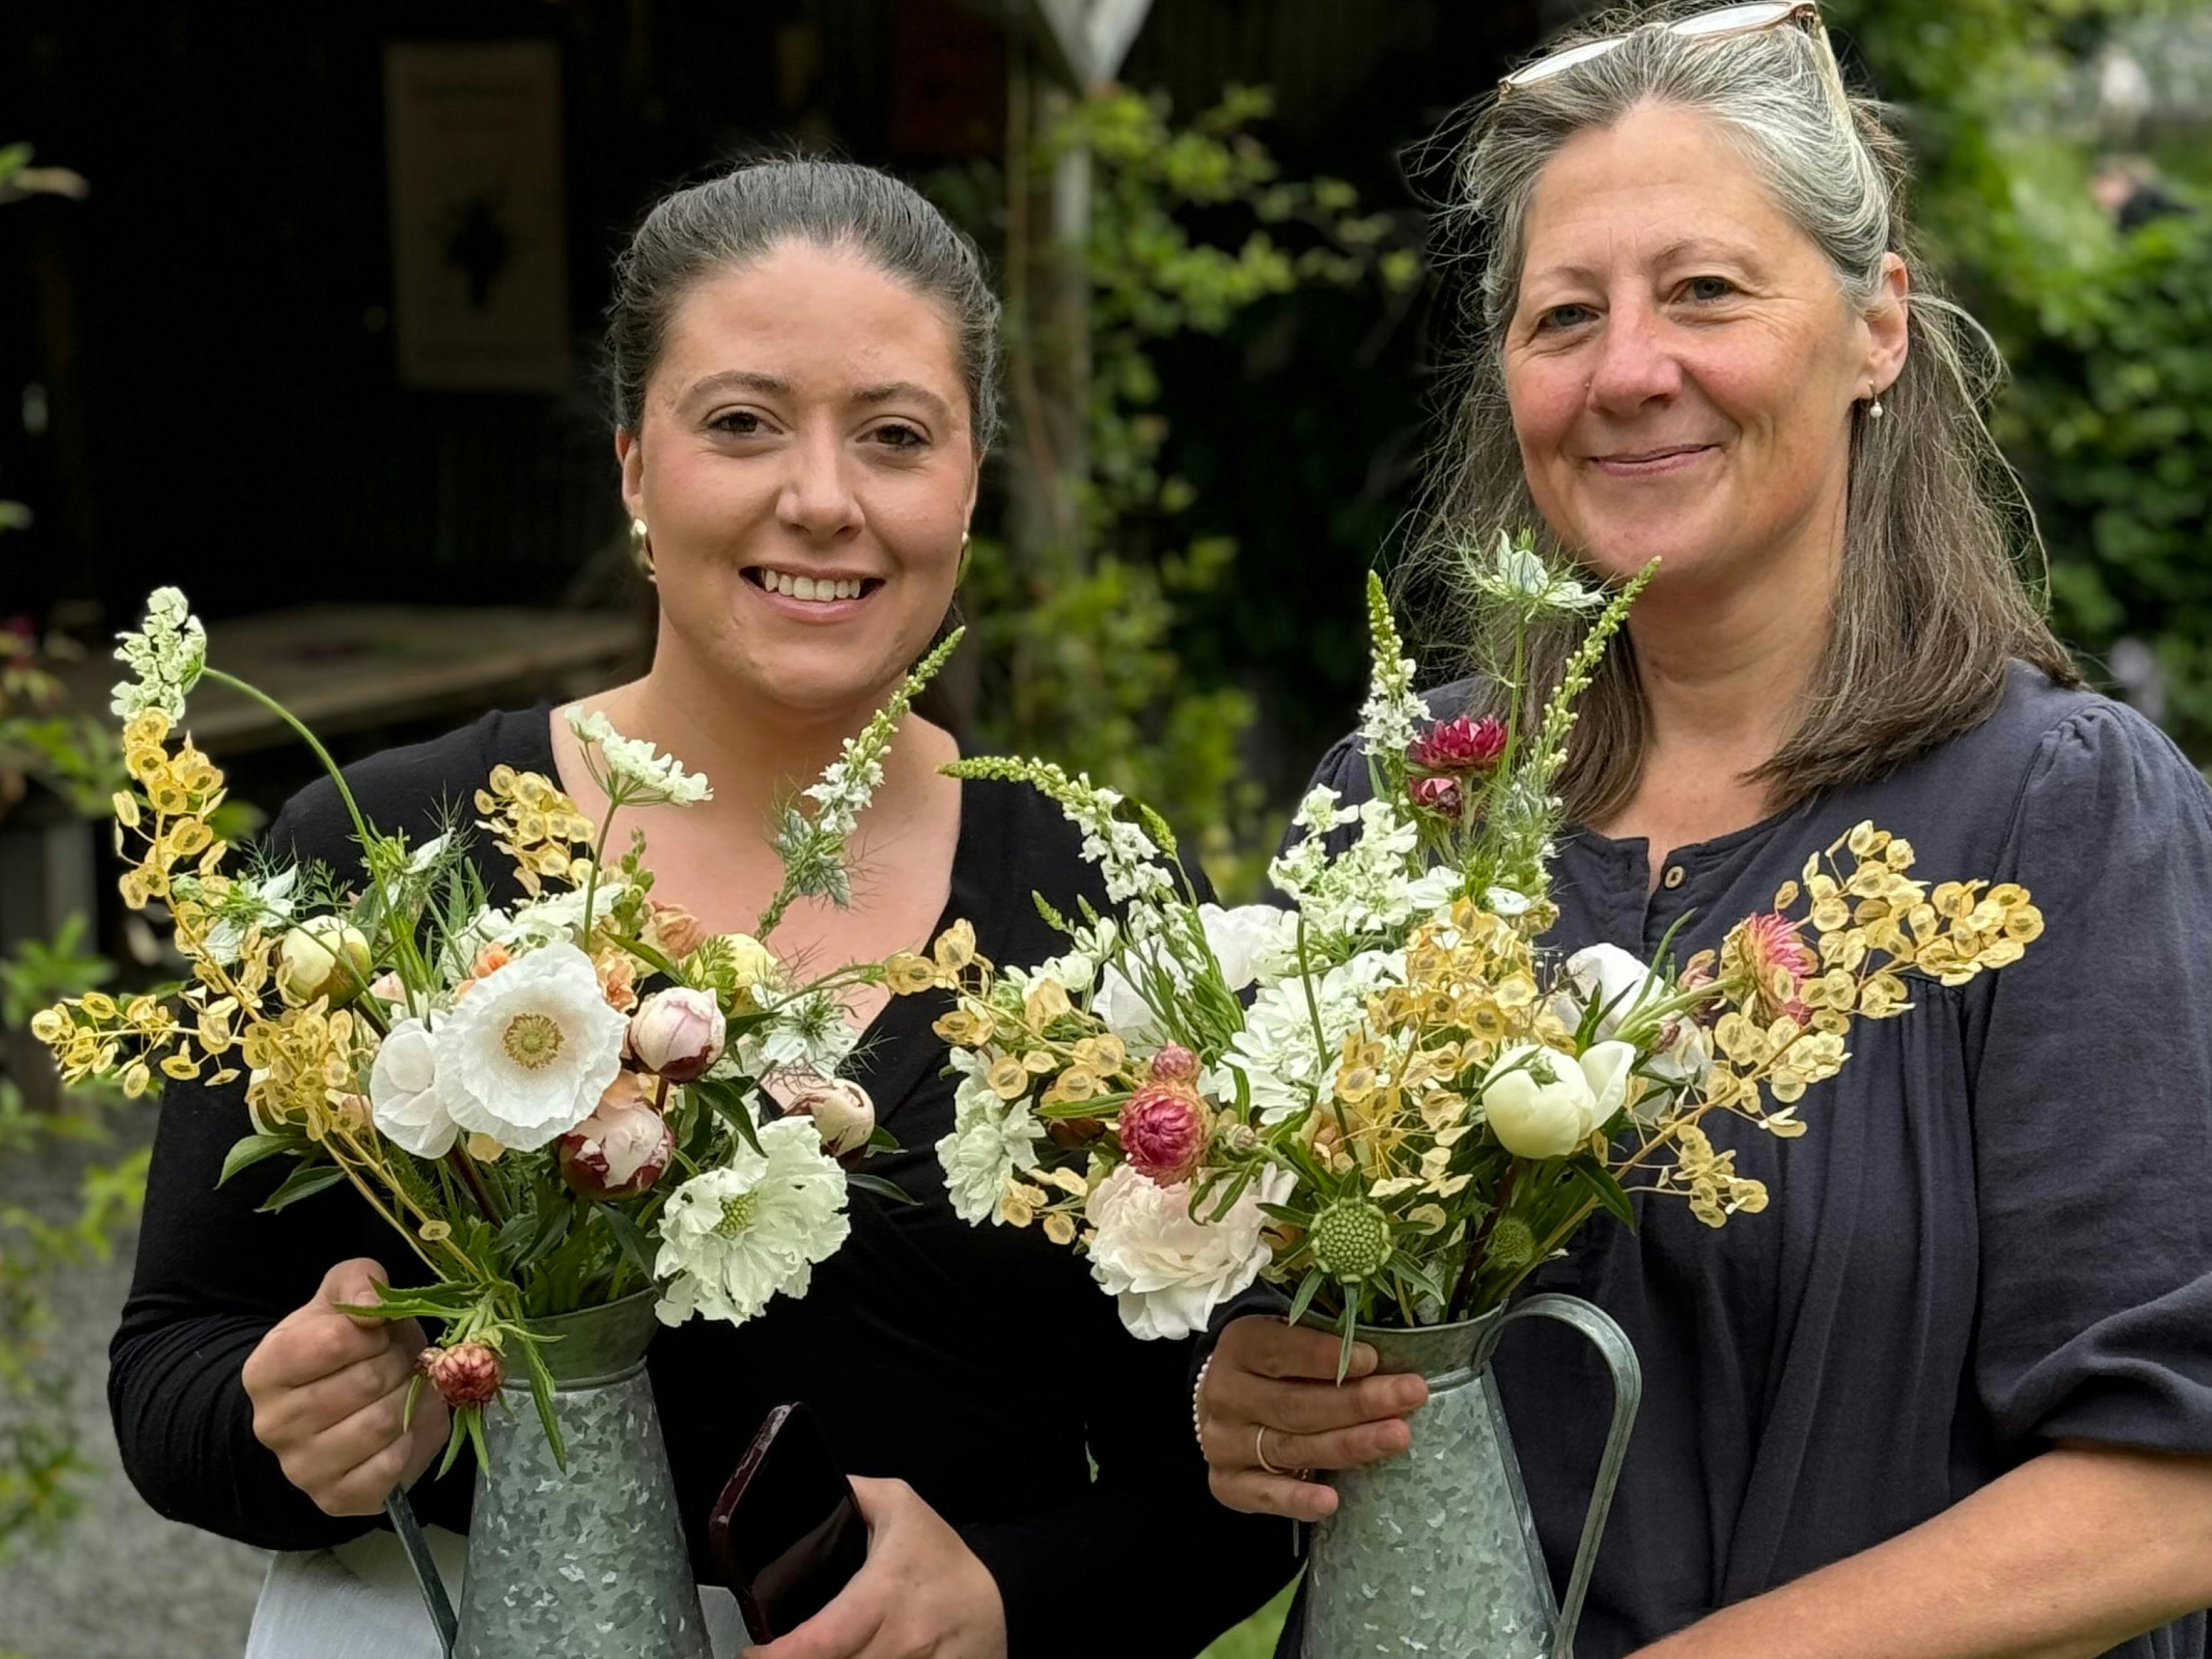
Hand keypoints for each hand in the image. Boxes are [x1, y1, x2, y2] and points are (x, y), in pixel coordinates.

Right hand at [241, 1257, 448, 1516]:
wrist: (336, 1408)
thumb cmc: (342, 1347)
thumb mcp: (342, 1297)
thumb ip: (359, 1283)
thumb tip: (373, 1307)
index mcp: (266, 1369)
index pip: (336, 1341)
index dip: (374, 1330)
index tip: (378, 1332)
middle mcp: (273, 1424)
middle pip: (367, 1382)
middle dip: (399, 1363)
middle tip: (400, 1362)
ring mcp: (301, 1468)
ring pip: (381, 1425)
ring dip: (410, 1399)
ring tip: (404, 1389)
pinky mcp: (336, 1499)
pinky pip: (391, 1468)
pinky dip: (412, 1441)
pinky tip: (404, 1426)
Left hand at [745, 1476, 1006, 1658]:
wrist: (1000, 1601)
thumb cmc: (942, 1556)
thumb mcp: (901, 1506)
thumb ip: (852, 1493)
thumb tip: (809, 1487)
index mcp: (883, 1593)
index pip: (821, 1640)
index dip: (777, 1657)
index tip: (752, 1655)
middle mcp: (897, 1642)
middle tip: (767, 1658)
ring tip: (800, 1656)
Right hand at [1199, 1314, 1428, 1521]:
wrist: (1226, 1405)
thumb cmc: (1275, 1368)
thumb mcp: (1288, 1339)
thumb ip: (1324, 1345)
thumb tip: (1382, 1359)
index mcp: (1239, 1346)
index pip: (1280, 1351)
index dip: (1325, 1356)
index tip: (1372, 1359)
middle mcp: (1226, 1395)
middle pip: (1295, 1404)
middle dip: (1358, 1402)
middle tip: (1410, 1395)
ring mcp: (1223, 1443)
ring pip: (1290, 1448)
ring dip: (1348, 1446)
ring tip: (1397, 1438)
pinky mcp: (1227, 1484)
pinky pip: (1264, 1495)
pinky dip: (1297, 1500)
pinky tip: (1330, 1501)